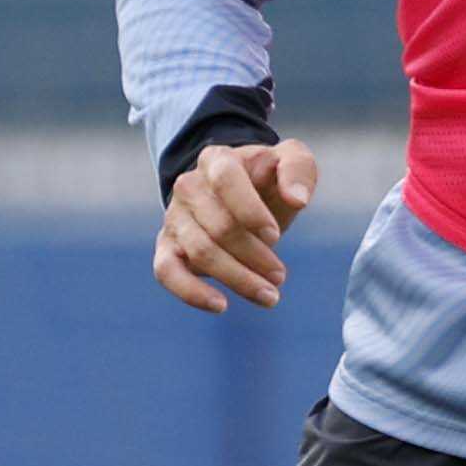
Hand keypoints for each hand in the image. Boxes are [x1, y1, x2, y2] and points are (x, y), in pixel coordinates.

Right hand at [152, 136, 320, 313]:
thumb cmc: (267, 180)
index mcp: (217, 160)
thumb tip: (298, 198)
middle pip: (218, 226)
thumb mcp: (291, 162)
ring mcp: (174, 217)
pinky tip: (221, 305)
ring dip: (237, 279)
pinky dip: (191, 292)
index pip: (226, 180)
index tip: (274, 236)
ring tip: (270, 295)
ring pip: (199, 252)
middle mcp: (189, 186)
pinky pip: (166, 271)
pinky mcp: (167, 246)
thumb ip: (299, 169)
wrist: (240, 195)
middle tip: (280, 275)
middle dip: (254, 256)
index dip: (250, 211)